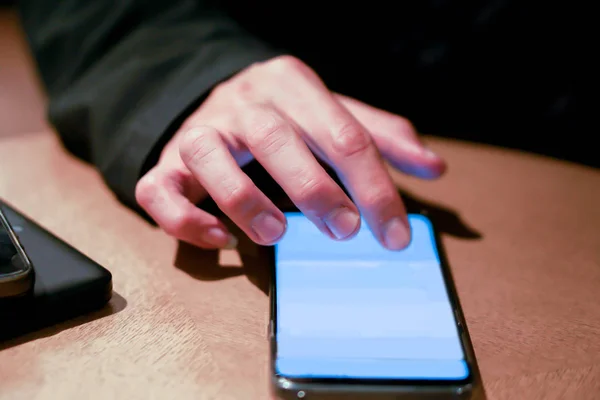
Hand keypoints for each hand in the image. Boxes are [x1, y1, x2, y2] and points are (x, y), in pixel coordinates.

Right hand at [135, 56, 445, 249]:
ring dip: (242, 199)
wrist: (214, 96)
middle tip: (346, 231)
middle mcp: (242, 103)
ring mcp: (199, 131)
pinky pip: (160, 190)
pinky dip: (186, 220)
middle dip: (314, 189)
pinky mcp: (166, 163)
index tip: (395, 235)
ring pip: (208, 156)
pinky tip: (224, 240)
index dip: (374, 188)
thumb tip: (434, 167)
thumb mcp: (335, 114)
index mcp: (291, 85)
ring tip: (277, 235)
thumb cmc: (285, 115)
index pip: (343, 134)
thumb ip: (381, 136)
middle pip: (275, 138)